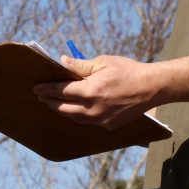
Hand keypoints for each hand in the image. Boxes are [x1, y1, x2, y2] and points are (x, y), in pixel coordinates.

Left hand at [33, 55, 164, 129]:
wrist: (152, 88)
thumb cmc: (128, 71)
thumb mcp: (103, 62)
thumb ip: (80, 65)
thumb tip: (61, 62)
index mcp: (90, 91)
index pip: (61, 91)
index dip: (46, 89)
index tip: (36, 87)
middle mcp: (93, 109)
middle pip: (63, 108)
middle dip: (49, 102)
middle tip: (41, 96)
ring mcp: (101, 120)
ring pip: (73, 118)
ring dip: (61, 110)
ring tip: (54, 103)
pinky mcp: (109, 126)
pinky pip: (87, 122)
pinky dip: (77, 115)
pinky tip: (73, 109)